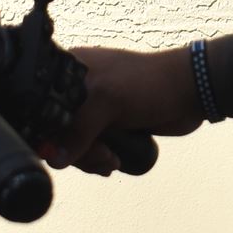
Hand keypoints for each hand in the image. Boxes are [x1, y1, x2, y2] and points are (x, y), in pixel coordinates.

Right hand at [46, 46, 201, 173]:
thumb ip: (78, 129)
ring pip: (73, 144)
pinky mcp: (109, 125)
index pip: (42, 106)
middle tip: (100, 154)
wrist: (190, 93)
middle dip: (75, 150)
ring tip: (111, 160)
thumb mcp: (108, 101)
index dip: (50, 131)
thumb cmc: (150, 83)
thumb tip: (55, 159)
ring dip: (91, 158)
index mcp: (70, 70)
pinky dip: (99, 159)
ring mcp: (93, 108)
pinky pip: (91, 149)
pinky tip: (114, 161)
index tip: (64, 148)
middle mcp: (78, 89)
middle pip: (56, 130)